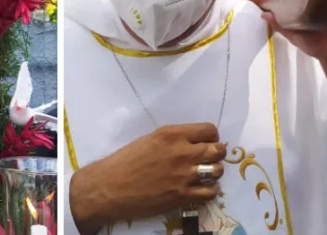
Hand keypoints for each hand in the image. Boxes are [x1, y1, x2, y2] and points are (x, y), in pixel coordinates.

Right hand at [69, 123, 225, 233]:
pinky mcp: (183, 196)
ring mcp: (184, 175)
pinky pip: (211, 192)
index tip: (206, 142)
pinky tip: (201, 189)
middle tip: (208, 158)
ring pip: (218, 170)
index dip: (211, 137)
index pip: (209, 130)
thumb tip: (192, 143)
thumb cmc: (125, 161)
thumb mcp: (150, 140)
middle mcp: (182, 152)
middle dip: (216, 153)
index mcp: (172, 134)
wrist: (109, 187)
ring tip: (205, 174)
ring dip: (214, 172)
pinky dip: (210, 190)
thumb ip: (173, 140)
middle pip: (217, 150)